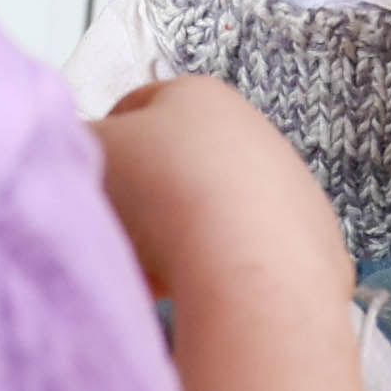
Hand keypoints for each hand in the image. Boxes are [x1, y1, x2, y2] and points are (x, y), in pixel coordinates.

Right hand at [90, 76, 348, 326]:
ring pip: (218, 212)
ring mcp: (293, 185)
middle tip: (119, 240)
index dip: (105, 146)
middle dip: (145, 202)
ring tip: (157, 279)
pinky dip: (229, 272)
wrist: (249, 265)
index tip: (92, 188)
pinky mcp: (317, 242)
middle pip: (179, 164)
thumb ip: (74, 144)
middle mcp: (254, 130)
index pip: (136, 107)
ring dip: (185, 240)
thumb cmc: (161, 193)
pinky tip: (207, 295)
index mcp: (198, 95)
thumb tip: (74, 153)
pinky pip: (256, 254)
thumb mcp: (91, 153)